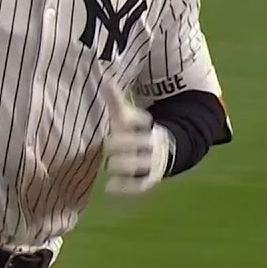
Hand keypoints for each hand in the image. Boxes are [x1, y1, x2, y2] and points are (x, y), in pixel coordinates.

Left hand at [100, 80, 174, 195]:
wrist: (161, 152)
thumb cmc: (135, 132)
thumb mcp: (128, 116)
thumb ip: (116, 101)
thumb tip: (105, 81)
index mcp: (147, 126)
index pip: (142, 120)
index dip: (134, 119)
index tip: (121, 120)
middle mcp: (151, 144)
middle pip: (139, 142)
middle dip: (123, 142)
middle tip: (107, 143)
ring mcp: (152, 163)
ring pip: (140, 164)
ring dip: (123, 164)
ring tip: (109, 163)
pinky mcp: (149, 179)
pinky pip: (140, 184)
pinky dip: (126, 187)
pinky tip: (109, 187)